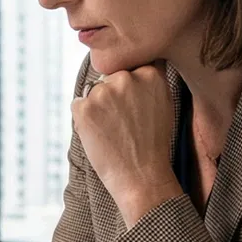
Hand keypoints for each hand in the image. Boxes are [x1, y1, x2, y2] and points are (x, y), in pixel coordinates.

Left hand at [71, 64, 183, 225]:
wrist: (141, 177)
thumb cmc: (153, 145)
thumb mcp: (163, 104)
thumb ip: (149, 81)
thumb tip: (133, 66)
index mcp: (149, 74)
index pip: (131, 64)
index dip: (129, 87)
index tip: (135, 106)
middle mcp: (126, 78)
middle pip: (110, 77)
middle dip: (112, 96)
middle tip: (124, 123)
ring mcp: (104, 92)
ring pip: (93, 91)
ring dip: (97, 107)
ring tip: (113, 131)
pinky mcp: (84, 107)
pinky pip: (78, 104)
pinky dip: (83, 119)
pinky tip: (100, 135)